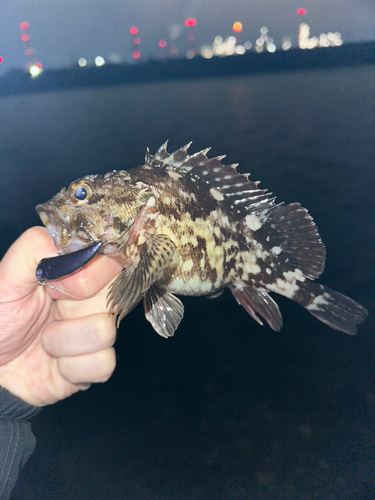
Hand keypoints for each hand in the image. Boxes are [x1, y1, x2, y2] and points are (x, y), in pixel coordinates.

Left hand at [0, 227, 121, 405]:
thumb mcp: (6, 278)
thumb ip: (35, 249)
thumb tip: (77, 245)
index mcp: (78, 271)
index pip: (111, 261)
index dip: (87, 277)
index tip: (56, 288)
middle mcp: (95, 298)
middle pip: (111, 298)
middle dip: (70, 311)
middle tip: (47, 314)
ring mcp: (98, 331)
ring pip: (105, 332)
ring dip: (63, 341)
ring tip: (45, 341)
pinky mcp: (98, 363)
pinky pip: (103, 363)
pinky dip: (71, 367)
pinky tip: (56, 364)